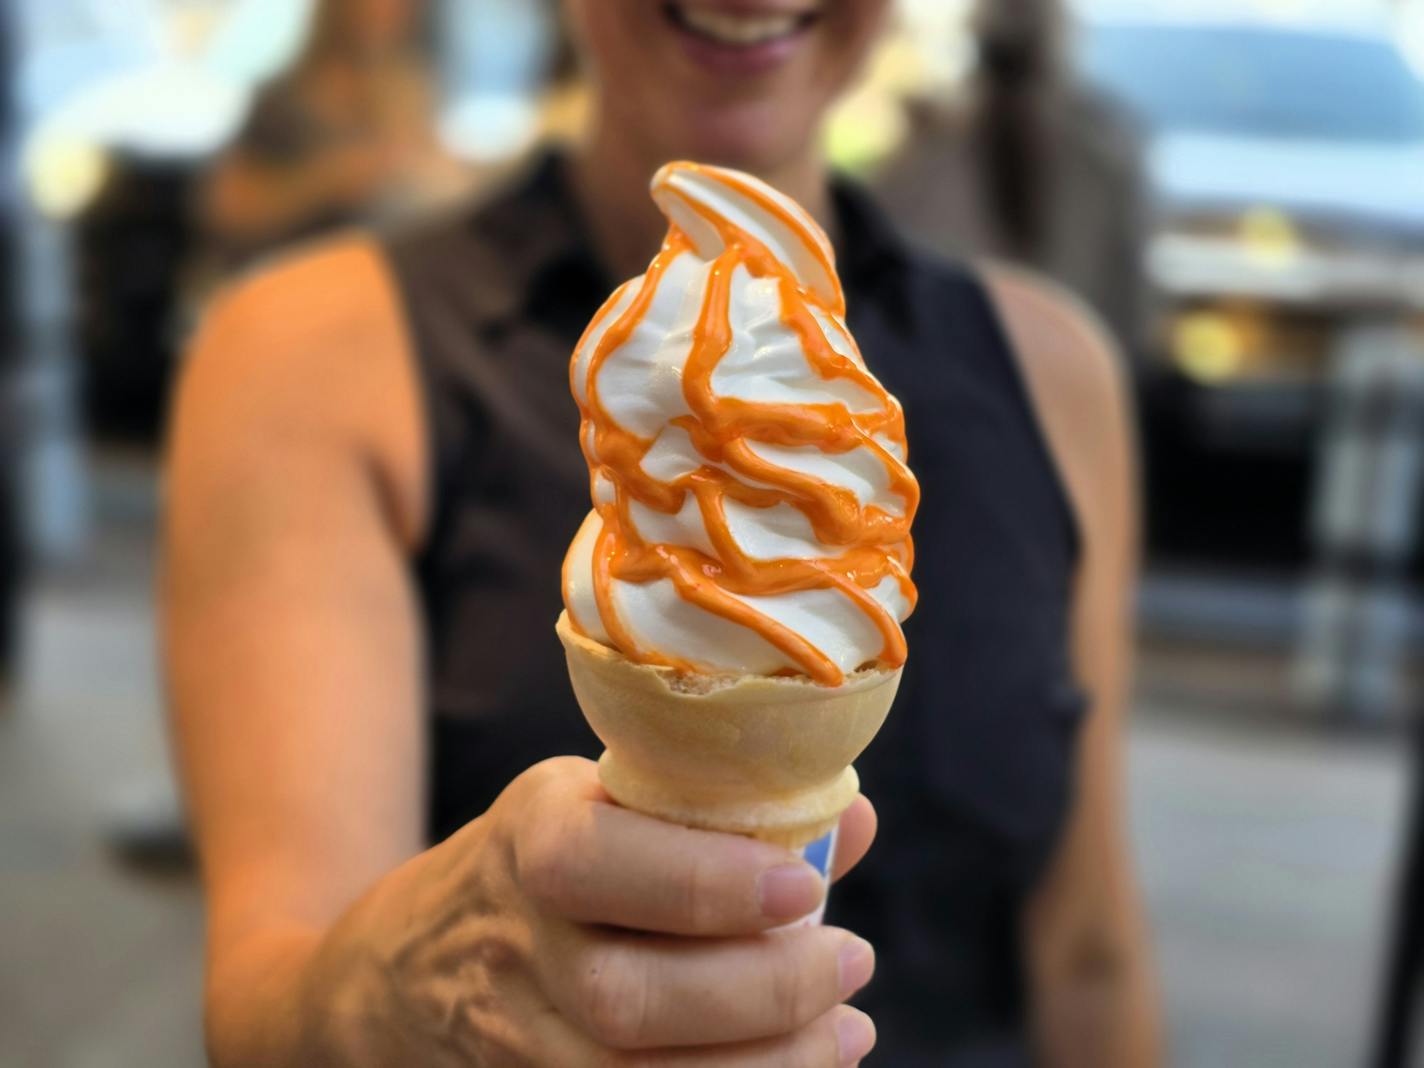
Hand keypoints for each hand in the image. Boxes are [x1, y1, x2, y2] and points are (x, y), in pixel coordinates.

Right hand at [300, 757, 879, 1065]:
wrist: (401, 969)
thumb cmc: (543, 868)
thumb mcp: (605, 808)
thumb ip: (721, 815)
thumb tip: (853, 817)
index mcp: (532, 839)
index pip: (597, 865)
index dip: (708, 883)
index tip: (806, 889)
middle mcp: (514, 944)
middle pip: (629, 999)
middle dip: (763, 992)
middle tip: (850, 964)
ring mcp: (511, 1042)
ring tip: (845, 1032)